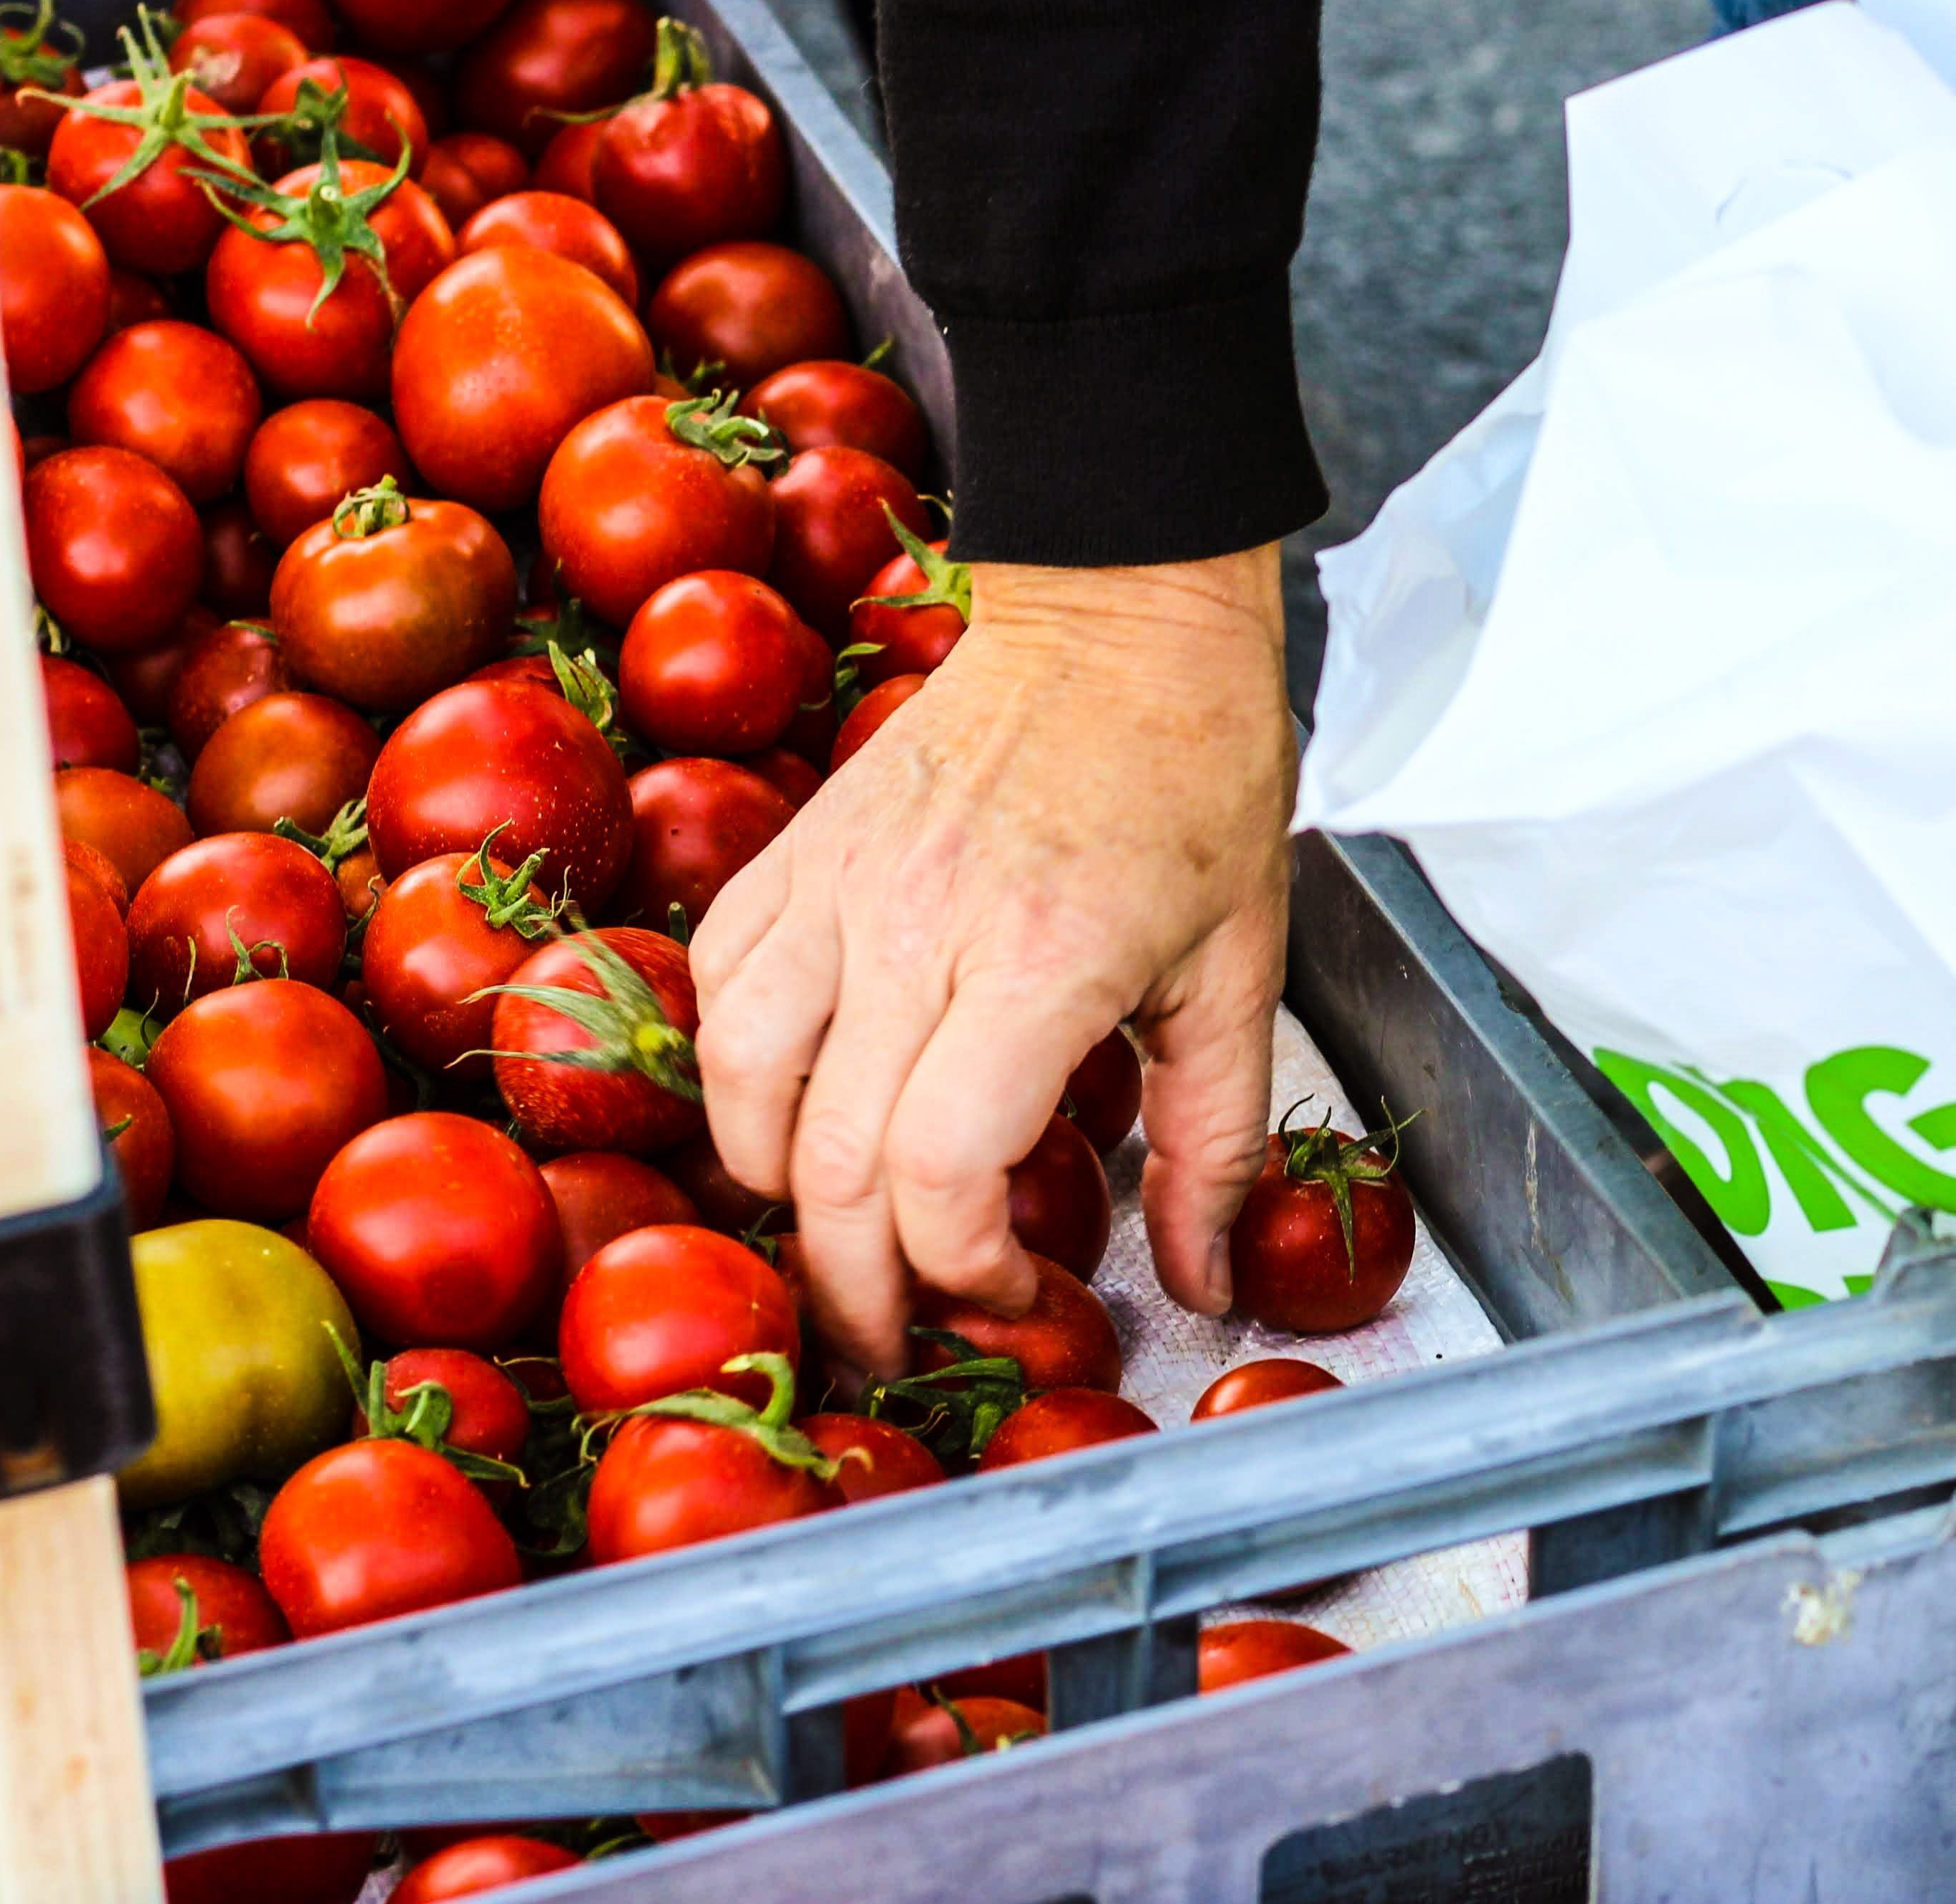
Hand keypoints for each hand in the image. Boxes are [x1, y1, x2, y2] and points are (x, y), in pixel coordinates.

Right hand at [688, 545, 1294, 1374]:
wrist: (1118, 619)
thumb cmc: (1194, 782)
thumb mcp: (1241, 972)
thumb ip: (1215, 1144)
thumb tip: (1200, 1284)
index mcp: (1045, 961)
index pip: (939, 1172)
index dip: (962, 1271)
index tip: (1013, 1288)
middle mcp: (920, 926)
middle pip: (830, 1164)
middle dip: (854, 1288)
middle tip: (896, 1335)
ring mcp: (840, 882)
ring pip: (735, 1080)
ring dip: (774, 1184)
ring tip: (833, 1227)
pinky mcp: (796, 849)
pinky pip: (714, 984)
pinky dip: (731, 1070)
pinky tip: (793, 1103)